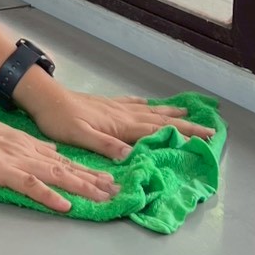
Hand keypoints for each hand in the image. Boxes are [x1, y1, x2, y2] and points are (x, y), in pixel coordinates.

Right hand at [0, 115, 117, 212]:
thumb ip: (25, 144)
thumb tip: (49, 151)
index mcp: (24, 142)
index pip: (61, 157)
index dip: (85, 168)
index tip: (106, 177)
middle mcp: (25, 149)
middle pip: (65, 166)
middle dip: (93, 179)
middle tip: (117, 190)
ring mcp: (14, 159)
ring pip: (55, 174)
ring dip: (80, 186)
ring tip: (102, 197)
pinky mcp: (0, 171)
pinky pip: (29, 185)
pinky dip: (48, 195)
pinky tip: (64, 205)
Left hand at [26, 84, 214, 162]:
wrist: (45, 98)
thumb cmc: (60, 120)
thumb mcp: (81, 136)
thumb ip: (106, 146)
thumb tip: (131, 156)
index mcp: (120, 125)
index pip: (158, 130)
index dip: (182, 134)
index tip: (205, 137)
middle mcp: (123, 114)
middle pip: (161, 120)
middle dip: (186, 124)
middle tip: (210, 128)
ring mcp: (116, 108)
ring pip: (150, 110)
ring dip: (171, 112)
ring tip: (189, 111)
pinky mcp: (107, 105)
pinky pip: (134, 104)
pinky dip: (147, 105)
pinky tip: (150, 104)